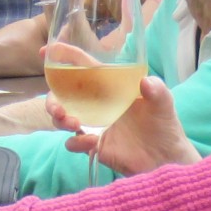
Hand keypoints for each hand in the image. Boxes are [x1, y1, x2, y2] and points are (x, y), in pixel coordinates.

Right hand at [47, 72, 200, 175]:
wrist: (165, 159)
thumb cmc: (164, 126)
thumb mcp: (164, 104)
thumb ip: (157, 91)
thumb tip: (146, 82)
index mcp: (109, 87)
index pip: (82, 67)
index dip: (63, 57)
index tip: (45, 51)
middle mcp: (97, 104)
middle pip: (63, 95)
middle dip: (53, 98)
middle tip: (58, 107)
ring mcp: (93, 124)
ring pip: (62, 118)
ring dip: (60, 119)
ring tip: (72, 123)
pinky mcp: (94, 145)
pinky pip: (73, 142)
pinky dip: (76, 142)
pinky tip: (91, 143)